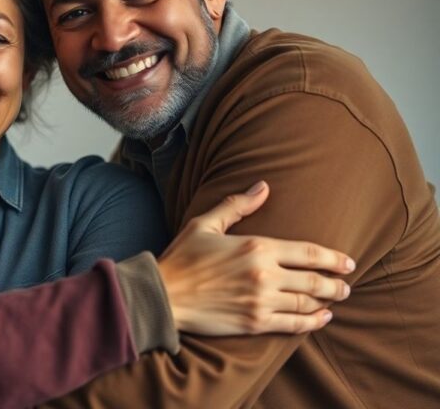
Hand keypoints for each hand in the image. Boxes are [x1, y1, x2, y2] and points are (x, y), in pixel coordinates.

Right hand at [158, 181, 354, 335]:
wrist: (163, 295)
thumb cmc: (182, 258)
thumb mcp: (205, 224)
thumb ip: (237, 205)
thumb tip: (263, 187)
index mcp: (256, 247)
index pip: (309, 253)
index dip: (334, 259)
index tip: (348, 262)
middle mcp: (264, 275)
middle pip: (315, 281)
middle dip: (336, 284)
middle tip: (346, 285)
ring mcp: (261, 301)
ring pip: (307, 303)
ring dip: (327, 302)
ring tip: (335, 301)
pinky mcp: (255, 323)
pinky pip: (294, 324)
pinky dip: (312, 322)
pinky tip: (320, 318)